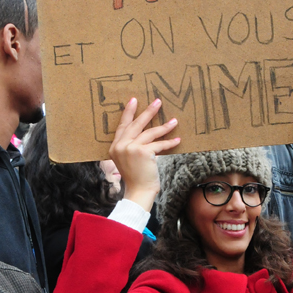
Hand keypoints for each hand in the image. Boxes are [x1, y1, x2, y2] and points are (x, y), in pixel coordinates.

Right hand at [109, 98, 179, 212]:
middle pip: (136, 124)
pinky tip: (177, 140)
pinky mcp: (142, 152)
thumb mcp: (129, 159)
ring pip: (150, 132)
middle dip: (148, 112)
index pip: (122, 126)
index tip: (134, 100)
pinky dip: (169, 142)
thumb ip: (132, 146)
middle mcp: (120, 146)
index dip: (128, 113)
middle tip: (157, 101)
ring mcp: (130, 148)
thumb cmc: (136, 177)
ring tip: (174, 120)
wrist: (139, 191)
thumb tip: (148, 133)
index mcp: (115, 147)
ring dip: (164, 126)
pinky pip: (159, 144)